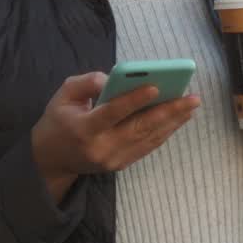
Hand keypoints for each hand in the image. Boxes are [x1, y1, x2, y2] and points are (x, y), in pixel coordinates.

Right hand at [30, 72, 200, 201]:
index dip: (134, 100)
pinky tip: (178, 119)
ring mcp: (113, 159)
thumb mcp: (62, 95)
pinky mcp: (120, 164)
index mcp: (84, 128)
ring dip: (173, 122)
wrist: (50, 160)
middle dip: (168, 111)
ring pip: (148, 138)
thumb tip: (113, 78)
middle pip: (139, 128)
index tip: (156, 87)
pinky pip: (147, 147)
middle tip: (192, 97)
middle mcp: (100, 147)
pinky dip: (165, 132)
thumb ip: (86, 82)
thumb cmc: (58, 120)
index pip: (113, 113)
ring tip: (191, 106)